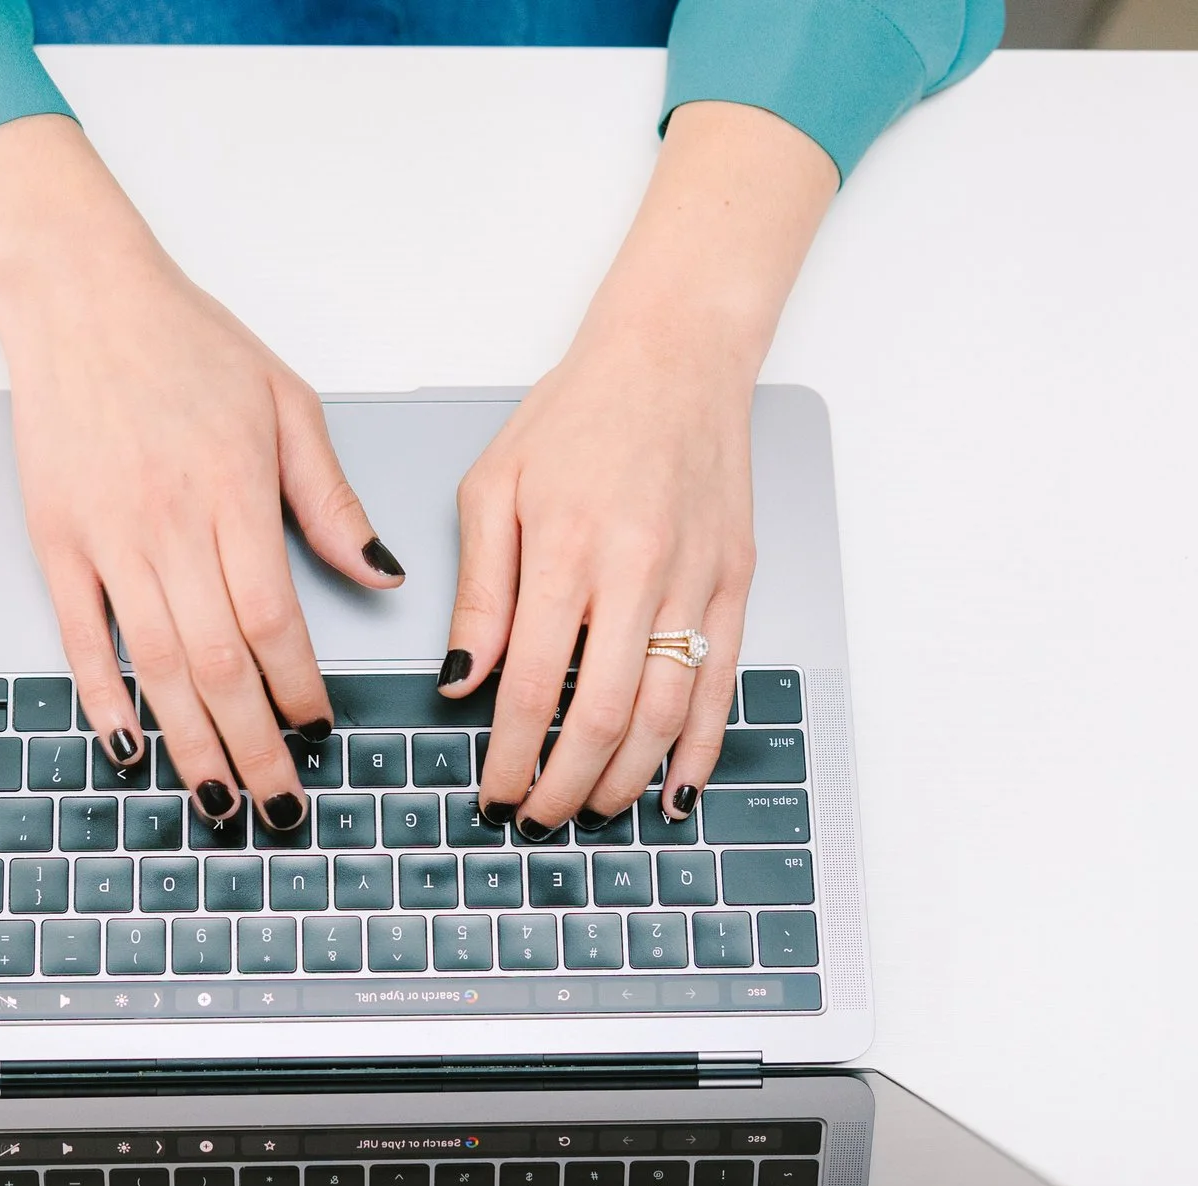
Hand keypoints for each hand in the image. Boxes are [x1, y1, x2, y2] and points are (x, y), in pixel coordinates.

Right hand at [0, 117, 399, 832]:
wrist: (80, 294)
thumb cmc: (188, 341)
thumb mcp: (287, 404)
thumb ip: (331, 498)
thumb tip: (381, 574)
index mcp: (235, 493)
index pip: (275, 620)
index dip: (298, 690)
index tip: (317, 730)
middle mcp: (169, 523)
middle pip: (218, 662)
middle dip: (254, 746)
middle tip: (279, 807)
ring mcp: (106, 536)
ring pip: (153, 664)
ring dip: (189, 741)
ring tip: (217, 798)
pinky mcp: (56, 538)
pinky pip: (79, 636)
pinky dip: (102, 696)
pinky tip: (127, 744)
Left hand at [443, 102, 835, 834]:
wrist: (674, 356)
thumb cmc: (577, 415)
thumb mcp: (494, 489)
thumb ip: (479, 595)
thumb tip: (460, 684)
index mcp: (567, 546)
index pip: (534, 684)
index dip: (513, 756)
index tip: (495, 793)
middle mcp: (638, 568)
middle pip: (604, 714)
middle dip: (567, 784)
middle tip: (539, 818)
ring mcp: (697, 578)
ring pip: (669, 710)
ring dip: (630, 776)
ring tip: (594, 808)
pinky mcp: (737, 580)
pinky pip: (725, 682)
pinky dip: (703, 745)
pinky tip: (676, 785)